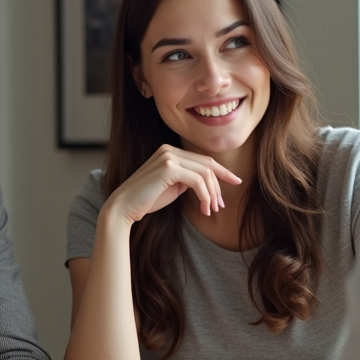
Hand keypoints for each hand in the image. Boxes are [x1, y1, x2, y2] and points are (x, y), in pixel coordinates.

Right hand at [104, 145, 241, 223]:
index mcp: (170, 151)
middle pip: (207, 165)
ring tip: (211, 210)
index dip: (222, 171)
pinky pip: (197, 181)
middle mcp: (169, 150)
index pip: (202, 160)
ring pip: (205, 173)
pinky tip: (203, 209)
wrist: (124, 207)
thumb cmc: (147, 200)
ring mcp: (168, 156)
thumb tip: (208, 184)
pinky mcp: (168, 168)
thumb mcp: (172, 186)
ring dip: (212, 194)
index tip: (235, 182)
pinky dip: (205, 196)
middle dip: (219, 186)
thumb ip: (188, 179)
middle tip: (220, 206)